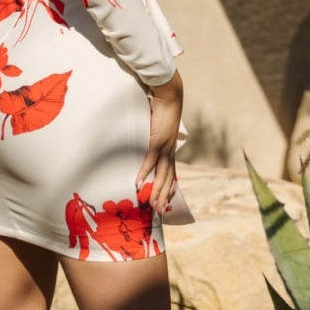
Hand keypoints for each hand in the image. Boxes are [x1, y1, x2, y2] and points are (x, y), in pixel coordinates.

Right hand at [137, 70, 182, 216]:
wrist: (169, 96)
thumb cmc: (162, 110)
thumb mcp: (157, 128)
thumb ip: (153, 136)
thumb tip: (146, 140)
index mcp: (170, 149)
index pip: (170, 173)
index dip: (168, 188)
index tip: (165, 202)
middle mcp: (170, 151)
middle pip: (168, 179)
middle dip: (164, 196)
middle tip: (159, 213)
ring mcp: (165, 147)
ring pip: (162, 174)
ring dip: (157, 191)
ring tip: (152, 206)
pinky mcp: (158, 141)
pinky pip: (150, 161)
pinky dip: (145, 173)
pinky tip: (139, 183)